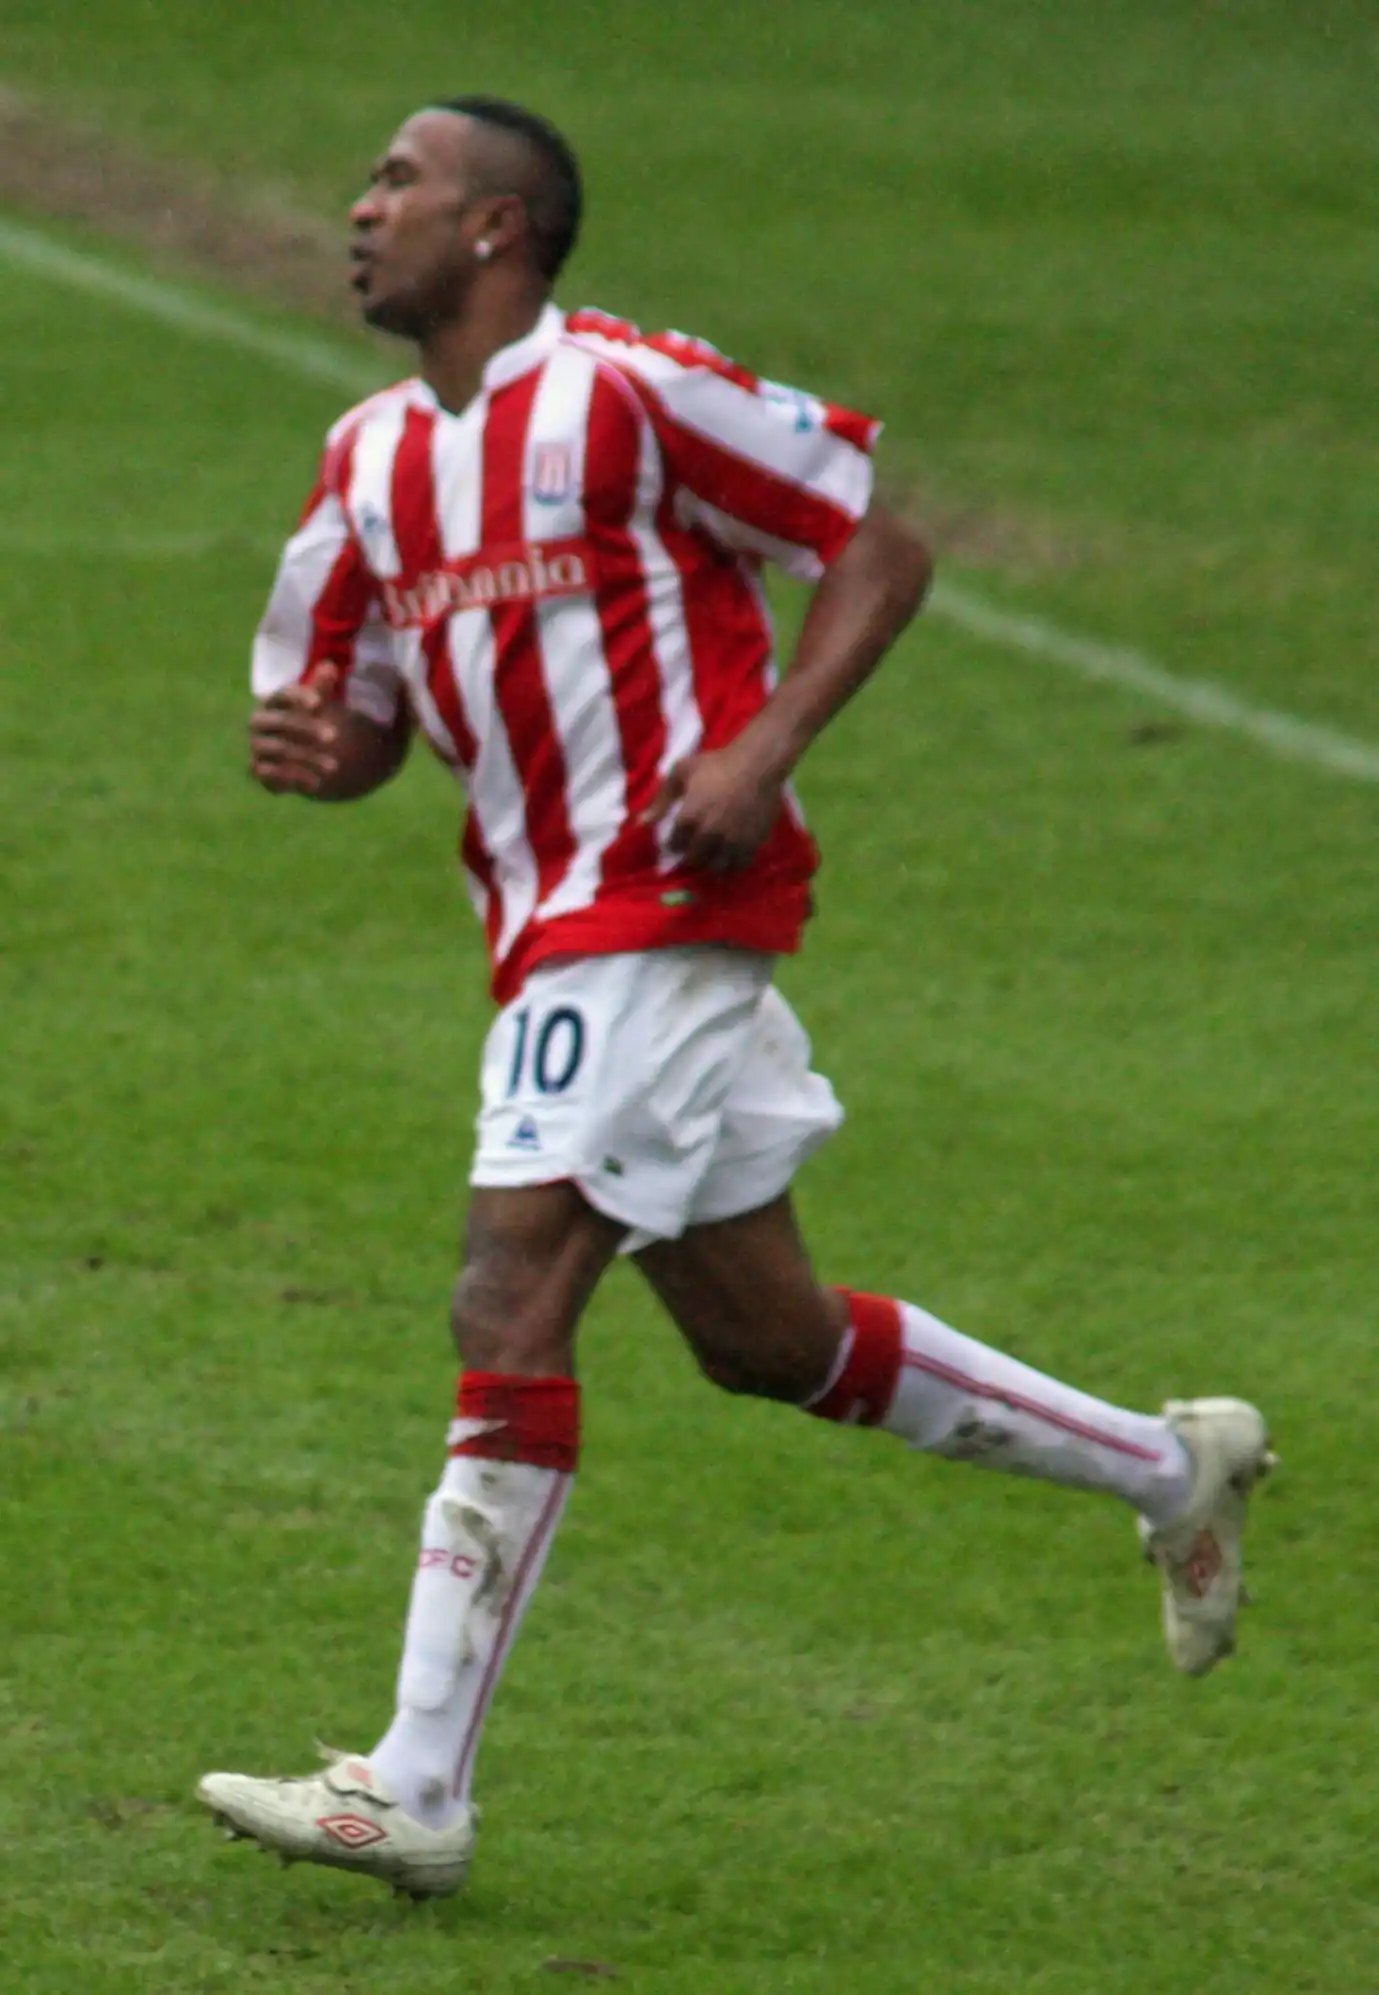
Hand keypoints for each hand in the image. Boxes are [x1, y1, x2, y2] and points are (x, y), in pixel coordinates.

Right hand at [249, 664, 344, 794]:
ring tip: (334, 767)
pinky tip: (316, 782)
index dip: (298, 697)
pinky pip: (270, 773)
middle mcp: (259, 722)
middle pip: (281, 722)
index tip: (318, 703)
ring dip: (308, 758)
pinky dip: (294, 777)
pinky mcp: (257, 769)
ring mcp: (256, 746)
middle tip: (335, 736)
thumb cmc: (306, 721)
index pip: (283, 695)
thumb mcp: (316, 705)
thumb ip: (321, 689)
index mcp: (273, 702)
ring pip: (279, 750)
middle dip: (307, 728)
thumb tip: (329, 666)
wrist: (293, 755)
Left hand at [643, 735, 785, 872]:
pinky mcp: (752, 844)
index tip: (676, 841)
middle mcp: (709, 835)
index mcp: (689, 818)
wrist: (758, 764)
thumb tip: (641, 823)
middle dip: (690, 857)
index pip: (674, 844)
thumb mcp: (682, 772)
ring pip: (717, 868)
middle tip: (692, 852)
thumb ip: (661, 799)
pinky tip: (730, 859)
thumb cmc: (717, 764)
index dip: (674, 844)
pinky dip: (732, 866)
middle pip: (694, 859)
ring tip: (711, 859)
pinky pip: (740, 865)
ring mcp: (732, 842)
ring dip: (711, 866)